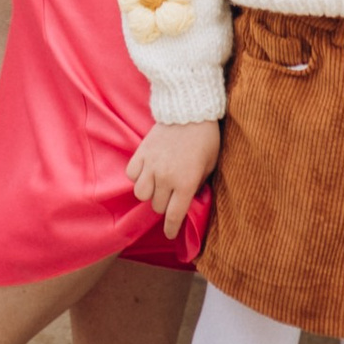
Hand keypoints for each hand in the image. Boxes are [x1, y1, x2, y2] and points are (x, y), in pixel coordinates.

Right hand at [126, 119, 218, 241]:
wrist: (189, 110)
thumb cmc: (206, 138)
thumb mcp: (211, 164)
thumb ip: (199, 185)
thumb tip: (190, 199)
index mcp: (185, 183)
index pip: (174, 216)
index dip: (171, 229)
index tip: (170, 234)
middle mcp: (166, 177)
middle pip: (157, 206)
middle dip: (164, 206)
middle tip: (170, 197)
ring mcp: (151, 165)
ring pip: (141, 194)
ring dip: (149, 193)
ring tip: (157, 186)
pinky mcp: (141, 153)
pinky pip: (131, 174)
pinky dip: (137, 177)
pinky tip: (146, 172)